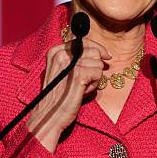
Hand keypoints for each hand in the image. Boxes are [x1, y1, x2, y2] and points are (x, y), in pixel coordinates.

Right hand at [26, 38, 111, 152]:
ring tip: (82, 88)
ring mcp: (70, 63)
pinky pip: (98, 73)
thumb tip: (100, 52)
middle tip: (86, 81)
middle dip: (95, 66)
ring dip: (95, 77)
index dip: (97, 48)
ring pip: (98, 63)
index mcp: (55, 51)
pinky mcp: (79, 74)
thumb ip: (75, 59)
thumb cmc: (58, 96)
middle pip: (94, 51)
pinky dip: (95, 84)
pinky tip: (84, 92)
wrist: (49, 116)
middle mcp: (61, 54)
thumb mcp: (62, 72)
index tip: (106, 55)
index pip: (83, 41)